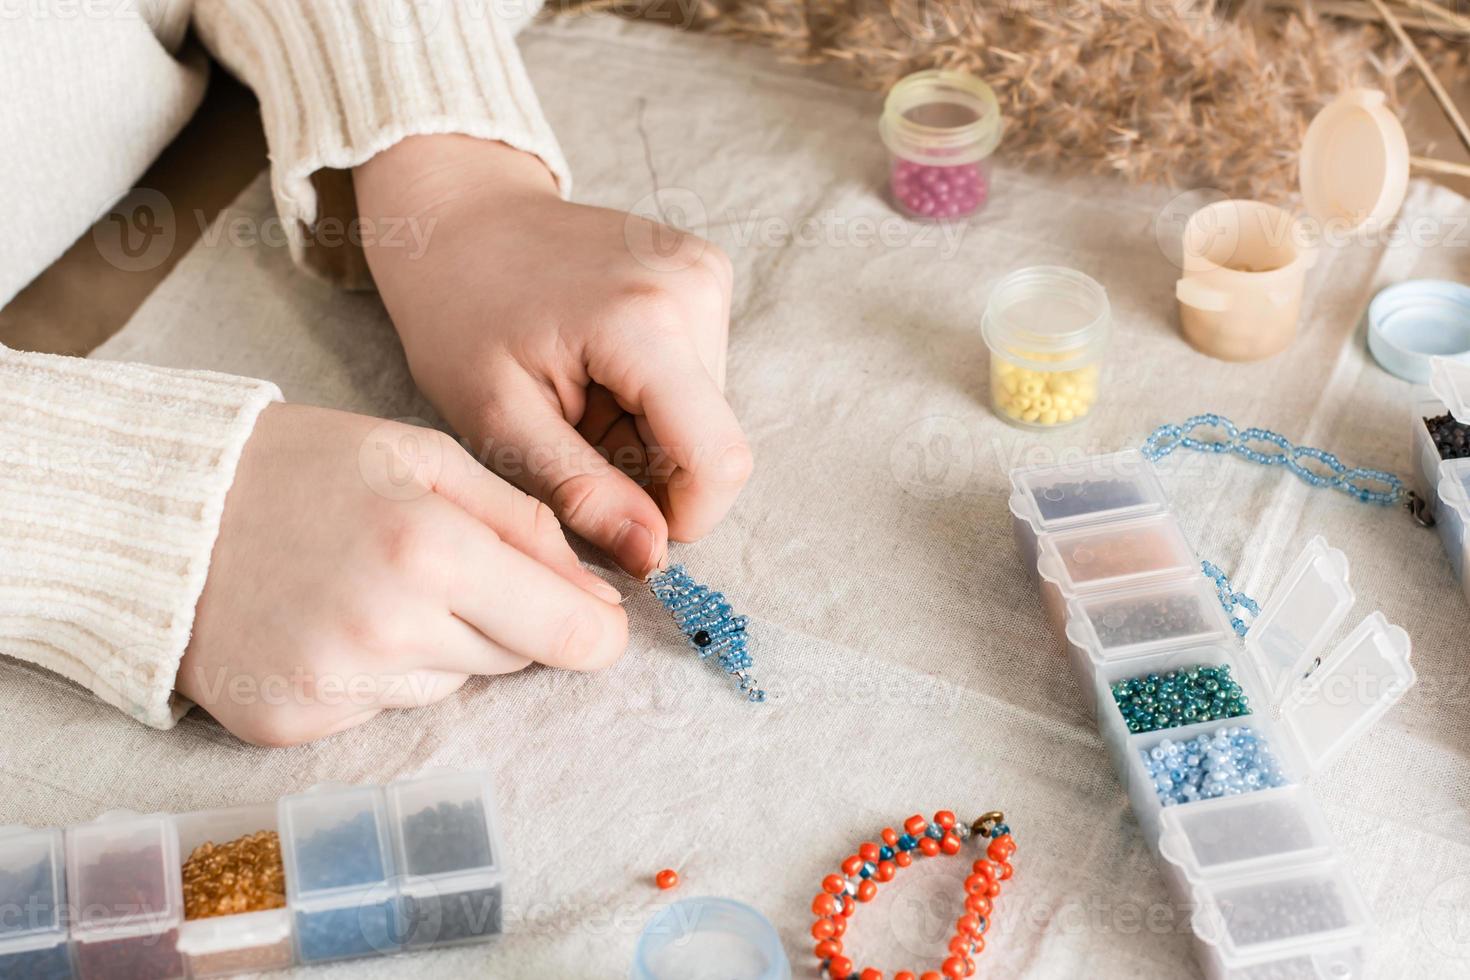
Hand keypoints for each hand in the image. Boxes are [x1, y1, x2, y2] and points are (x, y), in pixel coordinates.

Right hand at [179, 403, 626, 745]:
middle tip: (432, 563)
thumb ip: (526, 525)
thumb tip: (600, 602)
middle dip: (499, 616)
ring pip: (448, 685)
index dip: (594, 631)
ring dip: (433, 645)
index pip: (566, 632)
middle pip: (511, 657)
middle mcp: (387, 630)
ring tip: (365, 586)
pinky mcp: (293, 726)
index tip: (596, 623)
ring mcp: (335, 687)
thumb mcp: (425, 458)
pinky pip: (382, 710)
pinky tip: (326, 622)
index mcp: (431, 550)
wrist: (160, 509)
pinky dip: (373, 675)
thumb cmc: (304, 468)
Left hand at [355, 135, 752, 576]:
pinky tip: (596, 372)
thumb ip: (580, 492)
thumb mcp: (497, 418)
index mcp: (645, 321)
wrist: (456, 215)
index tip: (621, 520)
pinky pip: (700, 376)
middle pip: (712, 439)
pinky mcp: (704, 272)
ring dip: (648, 434)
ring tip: (577, 400)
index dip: (682, 516)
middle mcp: (695, 286)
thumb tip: (652, 557)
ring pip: (708, 413)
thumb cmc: (459, 312)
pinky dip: (650, 397)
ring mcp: (705, 272)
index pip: (719, 460)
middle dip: (650, 468)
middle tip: (571, 438)